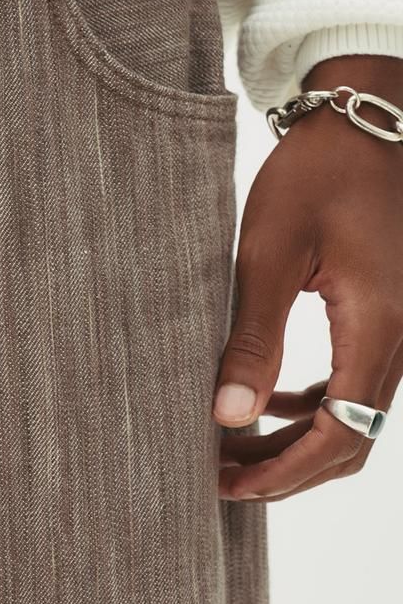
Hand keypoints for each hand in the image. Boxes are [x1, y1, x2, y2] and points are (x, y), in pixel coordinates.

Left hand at [213, 53, 402, 500]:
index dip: (284, 472)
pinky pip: (361, 382)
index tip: (226, 484)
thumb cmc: (317, 172)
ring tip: (232, 444)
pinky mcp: (392, 314)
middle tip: (217, 474)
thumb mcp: (268, 250)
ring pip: (357, 416)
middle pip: (353, 439)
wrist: (369, 119)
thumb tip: (228, 417)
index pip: (341, 435)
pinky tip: (272, 398)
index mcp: (379, 327)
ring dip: (298, 440)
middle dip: (285, 468)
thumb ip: (252, 338)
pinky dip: (317, 405)